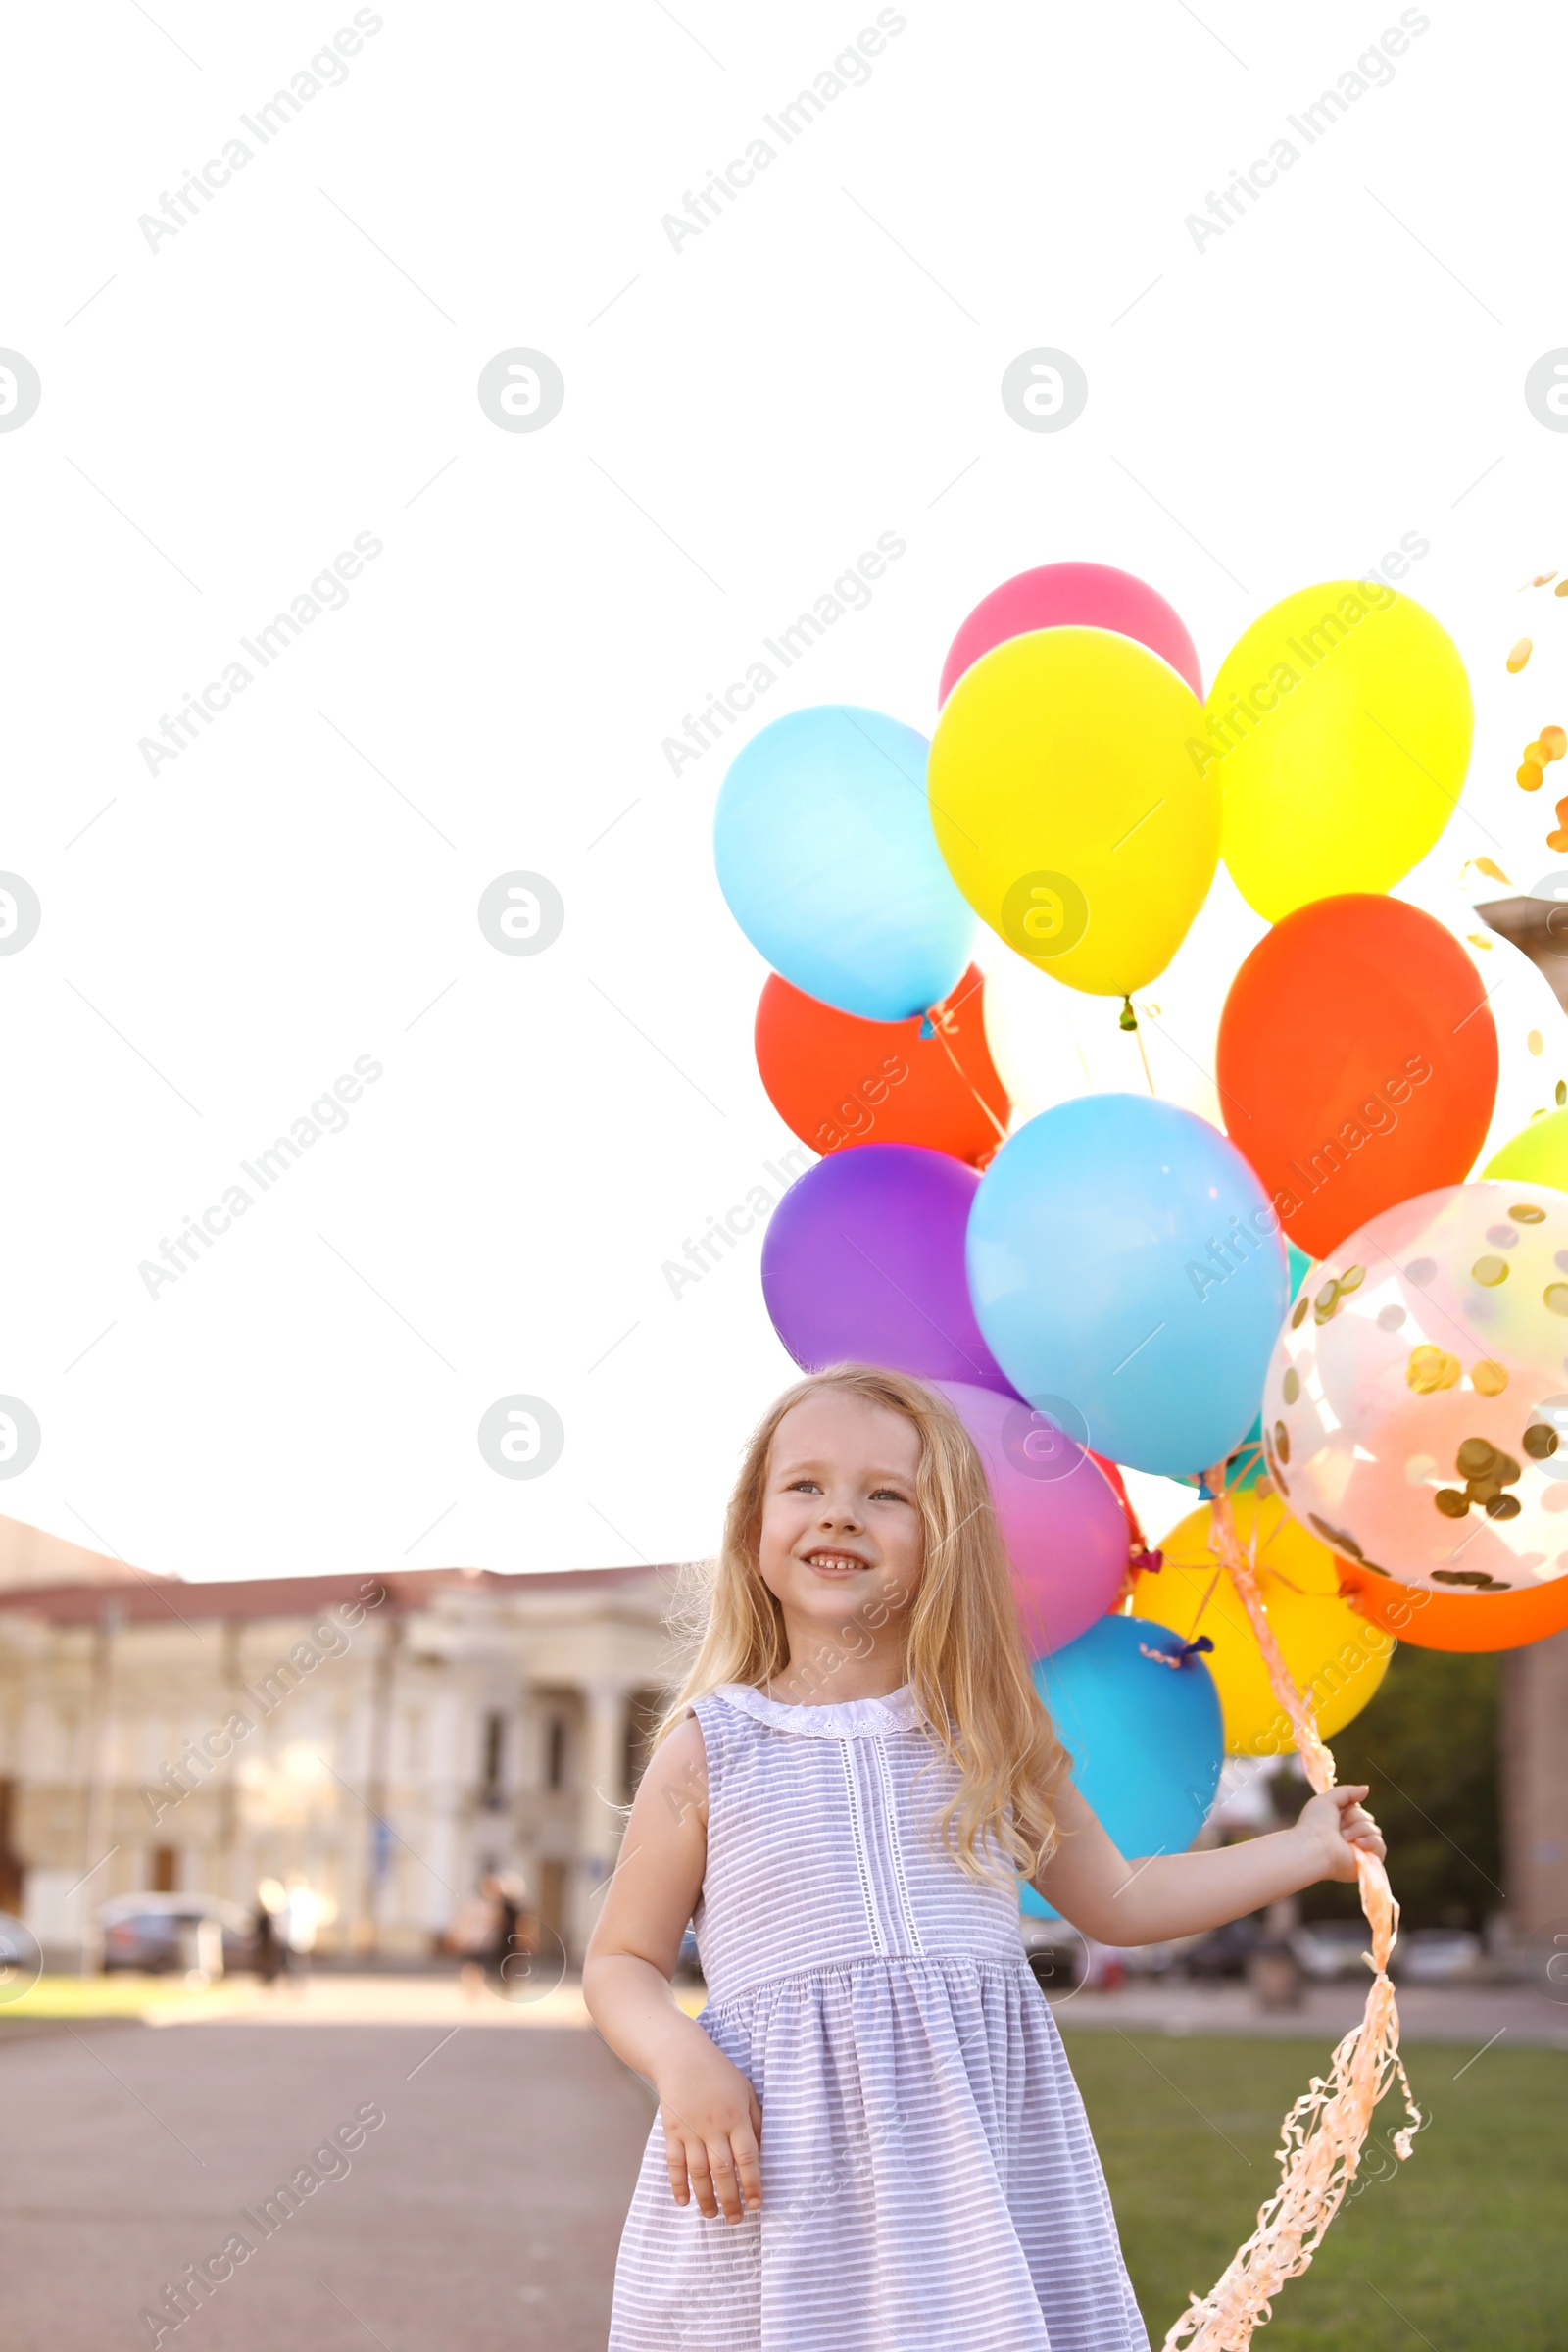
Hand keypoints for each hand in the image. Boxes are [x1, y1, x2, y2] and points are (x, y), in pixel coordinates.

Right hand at [656, 2042, 762, 2222]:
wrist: (681, 2056)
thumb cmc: (719, 2074)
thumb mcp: (745, 2091)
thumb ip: (755, 2120)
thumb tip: (762, 2152)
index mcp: (736, 2117)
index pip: (748, 2158)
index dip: (753, 2184)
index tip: (757, 2204)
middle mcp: (714, 2127)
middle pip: (723, 2171)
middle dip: (731, 2200)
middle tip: (735, 2220)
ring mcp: (690, 2130)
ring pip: (699, 2172)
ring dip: (706, 2198)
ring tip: (712, 2216)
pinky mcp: (671, 2131)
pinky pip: (674, 2163)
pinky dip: (678, 2184)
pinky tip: (684, 2201)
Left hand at [1298, 1785, 1385, 1882]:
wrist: (1314, 1847)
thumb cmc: (1315, 1824)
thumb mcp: (1328, 1799)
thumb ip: (1347, 1792)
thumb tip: (1367, 1789)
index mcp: (1341, 1825)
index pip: (1359, 1811)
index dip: (1351, 1809)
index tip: (1337, 1814)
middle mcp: (1351, 1838)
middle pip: (1368, 1819)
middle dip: (1355, 1818)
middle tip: (1339, 1827)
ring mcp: (1359, 1851)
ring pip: (1375, 1831)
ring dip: (1359, 1830)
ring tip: (1344, 1838)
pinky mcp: (1367, 1864)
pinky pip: (1381, 1847)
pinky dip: (1371, 1842)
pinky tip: (1358, 1843)